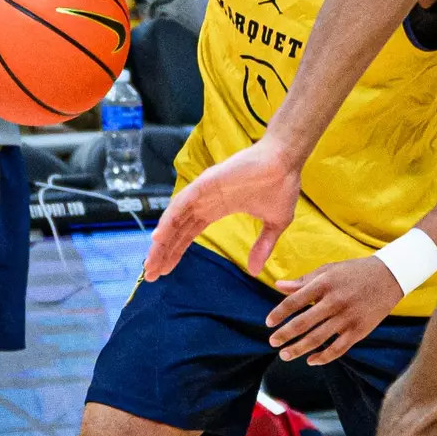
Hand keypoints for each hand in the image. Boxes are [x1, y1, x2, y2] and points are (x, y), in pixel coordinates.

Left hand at [143, 136, 301, 279]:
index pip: (188, 233)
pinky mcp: (207, 181)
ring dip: (162, 239)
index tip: (163, 271)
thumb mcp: (275, 224)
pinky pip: (183, 201)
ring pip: (175, 217)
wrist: (287, 161)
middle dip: (163, 252)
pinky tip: (160, 234)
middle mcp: (206, 201)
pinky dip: (170, 217)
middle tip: (149, 274)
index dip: (175, 251)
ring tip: (150, 261)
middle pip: (177, 229)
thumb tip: (254, 271)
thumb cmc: (282, 185)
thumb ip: (263, 246)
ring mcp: (204, 191)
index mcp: (217, 209)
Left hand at [266, 256, 404, 364]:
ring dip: (298, 349)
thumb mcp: (329, 270)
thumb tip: (278, 286)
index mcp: (325, 283)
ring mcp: (347, 317)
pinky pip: (337, 349)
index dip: (279, 313)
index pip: (294, 301)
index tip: (268, 323)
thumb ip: (304, 281)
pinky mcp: (359, 331)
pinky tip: (311, 360)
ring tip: (285, 354)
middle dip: (284, 335)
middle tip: (272, 342)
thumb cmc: (354, 272)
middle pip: (303, 323)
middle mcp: (335, 301)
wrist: (390, 276)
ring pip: (317, 339)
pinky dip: (322, 357)